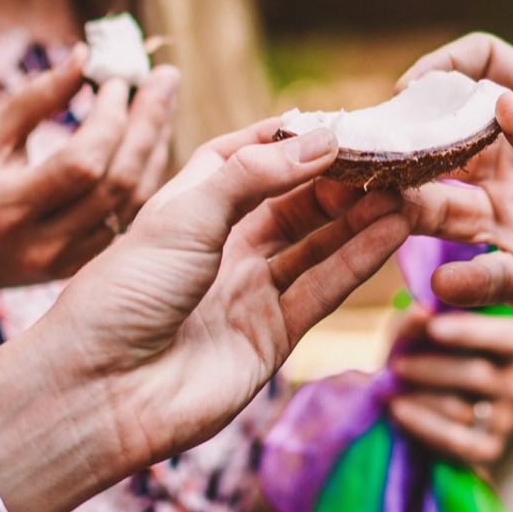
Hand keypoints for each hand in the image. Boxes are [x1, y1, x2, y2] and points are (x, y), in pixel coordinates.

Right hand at [0, 44, 179, 310]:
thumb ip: (34, 98)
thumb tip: (85, 56)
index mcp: (7, 208)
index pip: (80, 164)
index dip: (107, 120)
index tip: (114, 81)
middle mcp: (43, 243)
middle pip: (117, 183)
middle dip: (147, 124)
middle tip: (163, 77)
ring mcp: (68, 260)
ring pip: (134, 201)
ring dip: (155, 145)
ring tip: (162, 100)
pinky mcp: (85, 263)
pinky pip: (132, 216)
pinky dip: (148, 172)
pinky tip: (151, 137)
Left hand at [0, 123, 411, 511]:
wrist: (99, 392)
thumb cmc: (123, 293)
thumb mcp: (186, 213)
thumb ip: (258, 174)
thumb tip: (326, 138)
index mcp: (192, 201)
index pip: (257, 154)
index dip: (302, 136)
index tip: (352, 118)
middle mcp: (225, 242)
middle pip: (300, 199)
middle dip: (348, 177)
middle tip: (399, 154)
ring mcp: (250, 289)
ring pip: (321, 241)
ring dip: (365, 214)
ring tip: (413, 186)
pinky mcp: (271, 335)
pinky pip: (325, 286)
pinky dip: (361, 256)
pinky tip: (397, 226)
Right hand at [378, 35, 512, 393]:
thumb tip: (496, 105)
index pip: (484, 69)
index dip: (441, 71)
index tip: (406, 92)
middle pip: (444, 141)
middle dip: (404, 146)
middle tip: (363, 161)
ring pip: (442, 207)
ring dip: (413, 209)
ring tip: (392, 215)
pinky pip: (472, 276)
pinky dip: (457, 280)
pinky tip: (456, 283)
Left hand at [385, 309, 512, 467]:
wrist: (422, 402)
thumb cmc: (425, 352)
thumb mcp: (419, 331)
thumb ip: (420, 319)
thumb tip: (421, 311)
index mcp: (510, 341)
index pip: (510, 336)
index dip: (471, 331)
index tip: (432, 327)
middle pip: (480, 375)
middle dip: (432, 369)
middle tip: (396, 365)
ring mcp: (505, 418)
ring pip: (464, 409)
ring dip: (420, 398)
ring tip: (387, 391)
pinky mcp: (489, 448)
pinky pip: (459, 442)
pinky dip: (424, 426)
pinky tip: (398, 413)